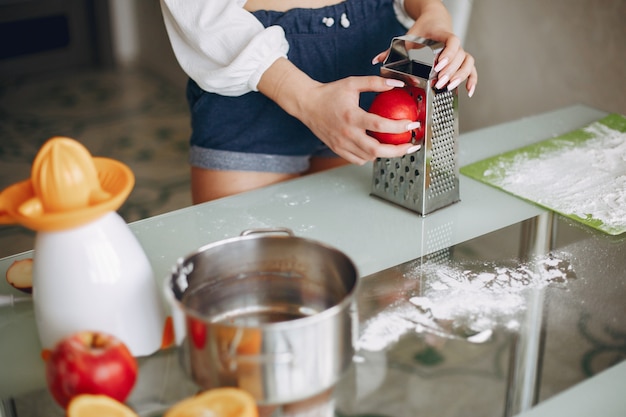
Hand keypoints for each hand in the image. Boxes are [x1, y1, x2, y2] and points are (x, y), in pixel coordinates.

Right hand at [259, 58, 420, 165]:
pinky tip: (375, 148)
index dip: (399, 127)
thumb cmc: (329, 93)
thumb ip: (375, 83)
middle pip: (377, 150)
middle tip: (410, 145)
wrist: (307, 104)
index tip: (412, 124)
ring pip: (368, 157)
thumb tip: (397, 84)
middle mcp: (347, 133)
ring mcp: (342, 144)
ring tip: (394, 145)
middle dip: (398, 150)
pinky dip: (369, 156)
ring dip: (384, 153)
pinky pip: (357, 160)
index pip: (380, 126)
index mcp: (352, 116)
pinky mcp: (338, 149)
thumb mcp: (352, 83)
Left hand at [373, 32, 476, 96]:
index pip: (452, 41)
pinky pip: (472, 69)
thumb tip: (376, 60)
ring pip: (467, 63)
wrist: (434, 22)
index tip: (438, 65)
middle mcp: (454, 45)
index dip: (447, 54)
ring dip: (460, 76)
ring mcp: (459, 52)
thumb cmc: (421, 32)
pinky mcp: (462, 60)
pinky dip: (472, 80)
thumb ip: (392, 50)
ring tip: (448, 87)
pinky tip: (468, 92)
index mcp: (442, 36)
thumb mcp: (407, 38)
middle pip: (460, 56)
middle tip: (438, 82)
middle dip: (450, 71)